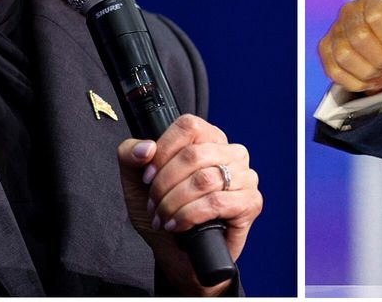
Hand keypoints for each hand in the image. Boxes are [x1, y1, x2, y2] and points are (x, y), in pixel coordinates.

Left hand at [117, 115, 261, 295]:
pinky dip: (189, 215)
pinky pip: (216, 202)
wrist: (179, 254)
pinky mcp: (251, 202)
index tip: (146, 177)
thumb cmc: (163, 210)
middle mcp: (232, 152)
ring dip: (174, 203)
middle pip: (193, 155)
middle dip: (165, 184)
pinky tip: (178, 226)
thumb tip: (145, 148)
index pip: (188, 126)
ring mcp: (246, 176)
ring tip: (163, 218)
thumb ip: (130, 155)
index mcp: (209, 137)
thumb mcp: (136, 181)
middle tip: (153, 204)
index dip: (162, 151)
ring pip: (203, 180)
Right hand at [317, 0, 381, 93]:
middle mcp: (350, 9)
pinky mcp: (326, 48)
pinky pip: (333, 70)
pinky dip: (354, 82)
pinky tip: (366, 79)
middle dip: (380, 57)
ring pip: (344, 55)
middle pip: (359, 37)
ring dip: (367, 71)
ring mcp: (335, 29)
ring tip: (379, 70)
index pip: (375, 16)